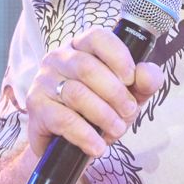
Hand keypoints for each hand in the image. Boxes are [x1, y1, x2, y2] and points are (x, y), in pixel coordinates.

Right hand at [28, 28, 166, 159]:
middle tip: (129, 112)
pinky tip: (98, 146)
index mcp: (82, 47)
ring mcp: (44, 81)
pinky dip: (85, 135)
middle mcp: (59, 58)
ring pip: (76, 94)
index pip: (97, 38)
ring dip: (104, 115)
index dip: (118, 56)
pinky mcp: (36, 107)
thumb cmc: (100, 112)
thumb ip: (143, 83)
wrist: (69, 145)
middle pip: (88, 68)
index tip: (131, 79)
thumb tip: (147, 73)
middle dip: (115, 94)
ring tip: (116, 130)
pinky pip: (63, 119)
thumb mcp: (129, 96)